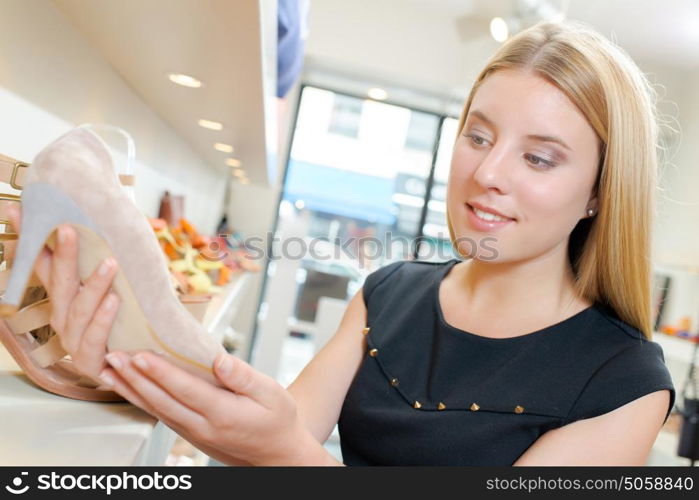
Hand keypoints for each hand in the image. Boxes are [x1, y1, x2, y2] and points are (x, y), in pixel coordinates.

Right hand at [7, 205, 119, 384]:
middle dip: (63, 256)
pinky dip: (104, 319)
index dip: (29, 239)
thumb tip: (99, 225)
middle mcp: (62, 318)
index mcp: (62, 298)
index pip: (42, 264)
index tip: (19, 209)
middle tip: (70, 229)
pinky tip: (114, 301)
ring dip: (94, 285)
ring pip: (79, 310)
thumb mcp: (105, 290)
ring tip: (110, 264)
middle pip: (60, 284)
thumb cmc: (118, 323)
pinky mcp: (89, 362)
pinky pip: (94, 338)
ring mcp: (72, 341)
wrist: (129, 367)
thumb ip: (96, 262)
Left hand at [100, 350, 339, 465]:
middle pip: (161, 400)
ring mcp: (193, 434)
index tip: (140, 354)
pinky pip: (161, 415)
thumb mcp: (272, 393)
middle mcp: (202, 426)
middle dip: (135, 377)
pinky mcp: (190, 435)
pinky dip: (142, 399)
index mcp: (223, 413)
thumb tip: (219, 358)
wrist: (278, 455)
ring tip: (109, 369)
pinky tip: (130, 387)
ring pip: (155, 409)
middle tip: (113, 356)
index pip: (184, 390)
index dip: (160, 372)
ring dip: (131, 389)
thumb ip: (244, 376)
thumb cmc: (278, 420)